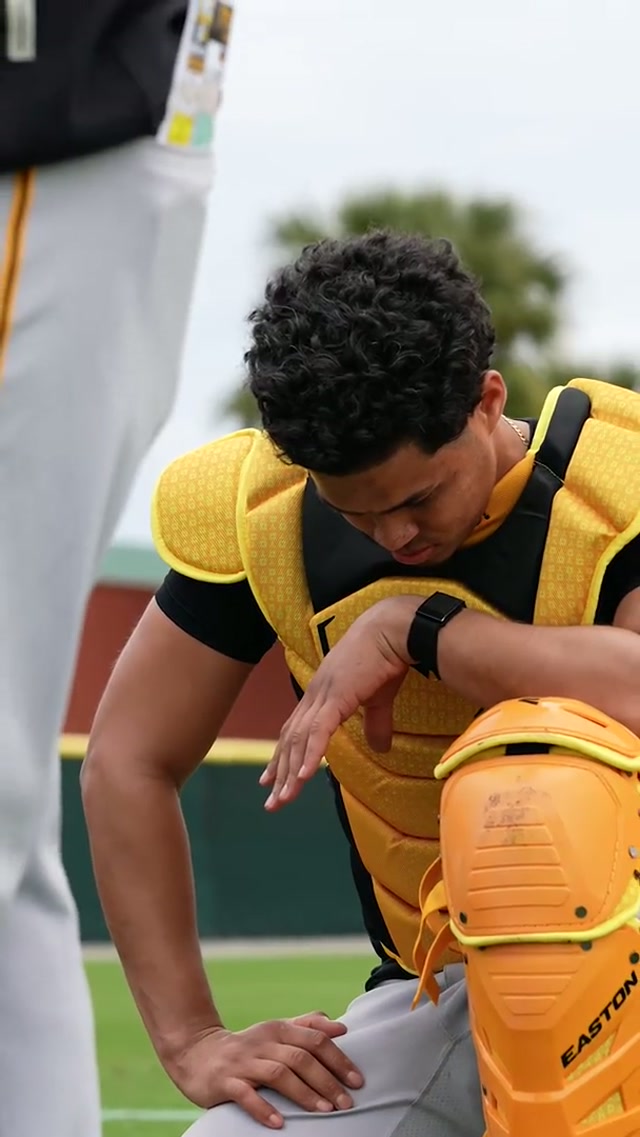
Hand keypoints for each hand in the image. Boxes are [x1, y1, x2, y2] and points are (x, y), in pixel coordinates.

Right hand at [165, 1013, 362, 1128]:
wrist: (197, 1053)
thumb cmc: (248, 1047)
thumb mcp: (277, 1030)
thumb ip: (308, 1026)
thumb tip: (341, 1027)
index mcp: (279, 1029)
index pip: (315, 1040)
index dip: (338, 1059)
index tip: (357, 1080)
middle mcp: (263, 1042)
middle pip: (301, 1058)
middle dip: (327, 1081)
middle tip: (347, 1103)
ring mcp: (244, 1062)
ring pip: (279, 1075)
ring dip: (304, 1094)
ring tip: (324, 1111)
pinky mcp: (225, 1081)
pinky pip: (246, 1095)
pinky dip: (263, 1108)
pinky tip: (279, 1122)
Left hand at [260, 596, 420, 810]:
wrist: (392, 630)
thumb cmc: (386, 658)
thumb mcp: (379, 698)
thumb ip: (376, 723)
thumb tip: (380, 748)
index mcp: (322, 693)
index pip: (294, 730)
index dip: (282, 756)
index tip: (271, 778)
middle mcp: (315, 695)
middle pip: (290, 740)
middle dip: (280, 773)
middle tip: (272, 802)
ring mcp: (323, 696)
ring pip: (299, 741)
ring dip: (290, 772)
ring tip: (283, 799)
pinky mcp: (336, 697)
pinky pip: (319, 732)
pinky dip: (309, 755)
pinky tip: (302, 777)